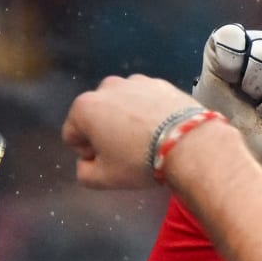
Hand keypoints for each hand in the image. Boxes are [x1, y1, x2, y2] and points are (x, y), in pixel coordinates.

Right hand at [62, 74, 203, 189]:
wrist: (189, 143)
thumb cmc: (139, 161)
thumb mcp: (105, 178)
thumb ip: (84, 173)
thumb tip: (86, 164)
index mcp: (85, 107)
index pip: (72, 134)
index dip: (86, 153)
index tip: (105, 162)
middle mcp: (106, 87)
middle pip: (97, 115)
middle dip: (105, 133)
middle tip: (126, 153)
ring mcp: (135, 81)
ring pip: (122, 105)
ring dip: (127, 120)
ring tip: (147, 141)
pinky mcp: (160, 83)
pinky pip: (146, 100)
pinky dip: (149, 113)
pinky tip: (163, 130)